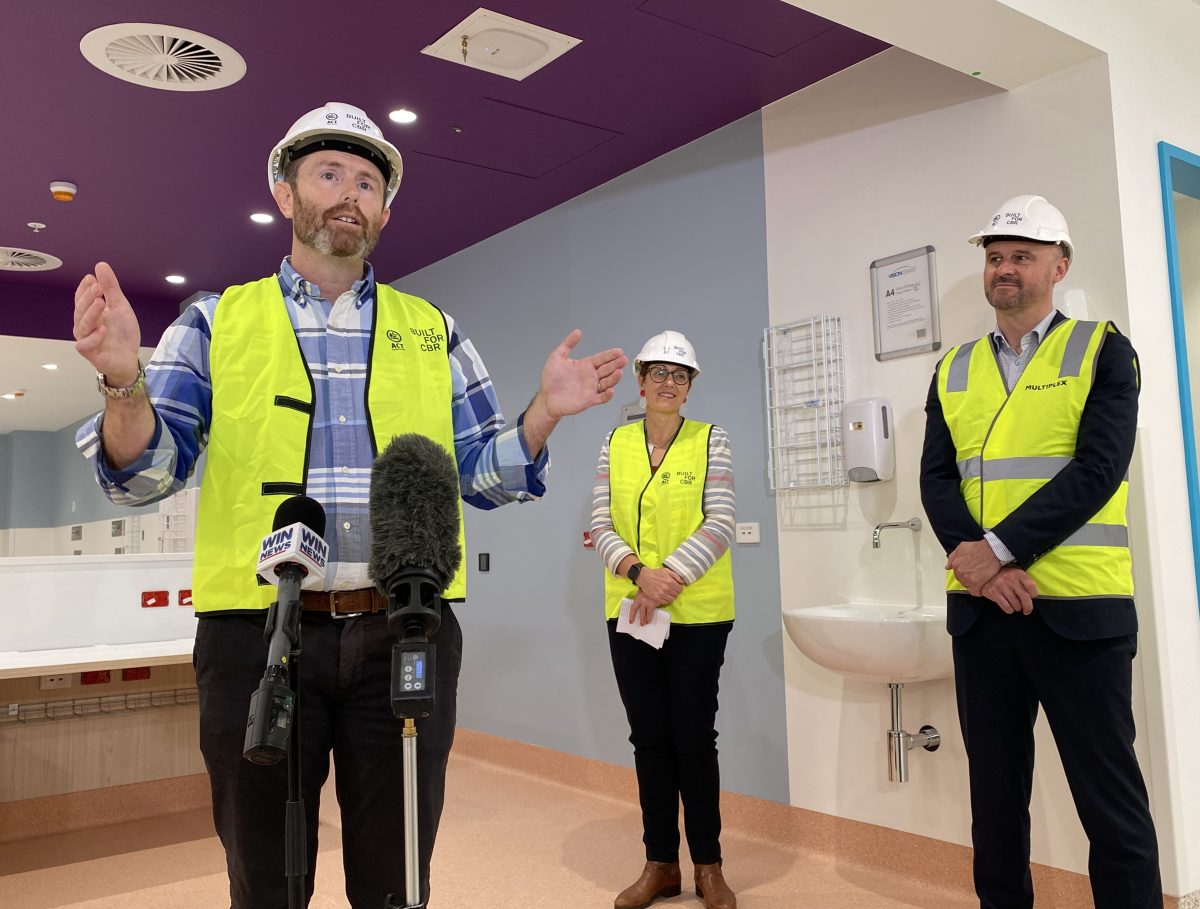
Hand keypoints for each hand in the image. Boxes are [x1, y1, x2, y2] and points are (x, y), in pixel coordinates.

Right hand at [74, 262, 141, 385]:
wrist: (129, 358)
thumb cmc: (121, 333)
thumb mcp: (120, 306)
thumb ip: (111, 288)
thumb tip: (100, 265)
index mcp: (90, 312)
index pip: (81, 298)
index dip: (84, 288)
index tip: (91, 278)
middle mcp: (84, 324)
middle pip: (81, 309)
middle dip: (88, 297)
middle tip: (98, 287)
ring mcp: (86, 339)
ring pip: (82, 325)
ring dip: (91, 313)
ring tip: (101, 302)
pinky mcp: (90, 353)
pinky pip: (85, 345)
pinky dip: (93, 337)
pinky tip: (103, 329)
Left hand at [537, 329, 626, 419]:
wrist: (546, 398)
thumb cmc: (551, 380)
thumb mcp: (557, 357)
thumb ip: (568, 344)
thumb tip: (577, 332)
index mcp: (585, 366)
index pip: (601, 359)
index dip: (610, 355)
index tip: (618, 351)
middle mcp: (591, 377)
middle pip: (607, 369)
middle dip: (616, 364)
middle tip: (623, 359)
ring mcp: (591, 388)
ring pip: (607, 383)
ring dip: (614, 378)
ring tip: (619, 372)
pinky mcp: (589, 400)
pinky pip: (601, 398)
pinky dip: (607, 395)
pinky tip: (611, 390)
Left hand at [629, 591, 660, 625]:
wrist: (656, 584)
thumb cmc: (649, 588)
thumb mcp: (642, 592)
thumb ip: (639, 599)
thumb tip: (638, 606)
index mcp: (638, 598)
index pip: (633, 608)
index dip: (632, 615)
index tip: (631, 620)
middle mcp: (642, 601)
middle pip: (640, 612)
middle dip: (640, 619)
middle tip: (641, 623)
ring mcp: (648, 602)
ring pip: (645, 613)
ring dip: (645, 619)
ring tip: (646, 623)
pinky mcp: (653, 603)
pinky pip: (651, 612)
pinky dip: (650, 617)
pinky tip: (650, 619)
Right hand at [634, 566, 683, 605]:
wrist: (645, 577)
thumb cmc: (656, 573)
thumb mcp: (667, 571)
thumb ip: (676, 576)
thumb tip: (682, 582)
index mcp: (670, 581)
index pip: (680, 589)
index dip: (679, 588)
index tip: (676, 587)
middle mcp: (666, 589)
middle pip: (676, 595)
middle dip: (675, 593)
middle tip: (672, 590)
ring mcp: (661, 594)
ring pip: (672, 599)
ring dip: (671, 597)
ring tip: (668, 594)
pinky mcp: (656, 598)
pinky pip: (665, 602)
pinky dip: (666, 600)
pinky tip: (664, 596)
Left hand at [946, 539, 1001, 595]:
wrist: (992, 551)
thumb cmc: (978, 548)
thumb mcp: (962, 547)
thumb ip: (953, 556)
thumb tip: (948, 567)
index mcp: (955, 564)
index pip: (956, 573)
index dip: (964, 572)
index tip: (969, 571)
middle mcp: (960, 573)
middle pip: (962, 580)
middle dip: (968, 578)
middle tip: (976, 574)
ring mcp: (968, 579)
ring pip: (968, 586)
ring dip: (973, 584)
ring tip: (980, 579)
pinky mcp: (976, 585)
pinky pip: (975, 592)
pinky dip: (978, 591)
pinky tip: (982, 587)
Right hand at [981, 567, 1038, 614]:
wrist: (986, 575)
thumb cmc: (1004, 576)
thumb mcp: (1015, 574)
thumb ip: (1024, 582)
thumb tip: (1032, 597)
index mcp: (1018, 573)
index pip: (1031, 585)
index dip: (1034, 594)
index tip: (1033, 597)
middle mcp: (1010, 579)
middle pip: (1025, 597)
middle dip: (1028, 607)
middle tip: (1027, 610)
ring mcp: (1001, 586)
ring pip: (1016, 604)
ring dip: (1017, 608)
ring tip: (1015, 605)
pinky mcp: (994, 593)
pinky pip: (1007, 607)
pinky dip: (1009, 610)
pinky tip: (1009, 607)